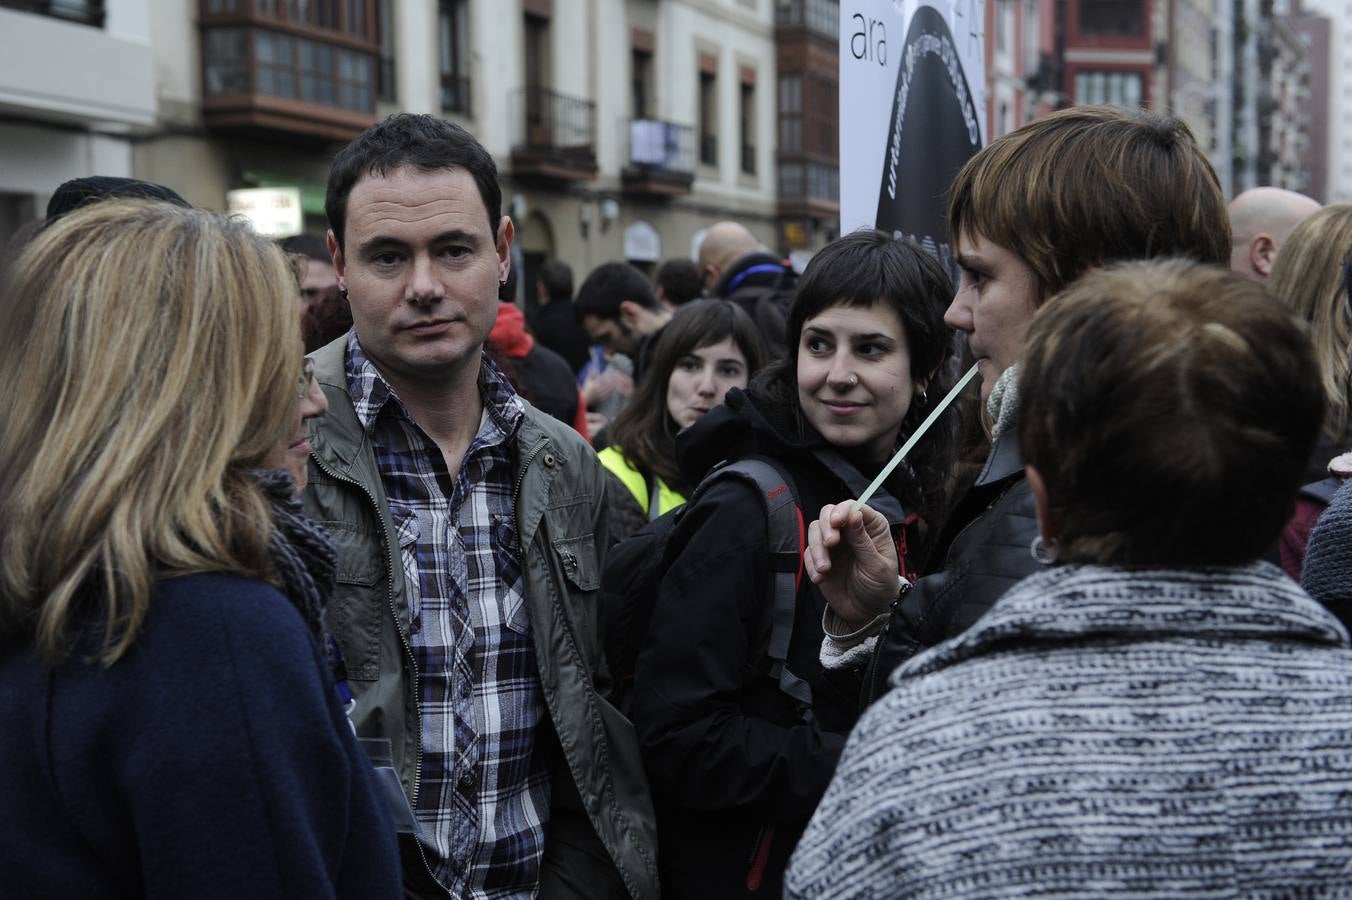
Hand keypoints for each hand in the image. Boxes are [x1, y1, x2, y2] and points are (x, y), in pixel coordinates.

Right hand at [805, 501, 898, 627]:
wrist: (866, 612)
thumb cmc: (880, 586)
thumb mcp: (876, 565)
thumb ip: (863, 541)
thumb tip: (854, 514)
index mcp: (871, 527)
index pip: (853, 507)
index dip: (842, 510)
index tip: (836, 522)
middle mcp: (850, 530)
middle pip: (828, 513)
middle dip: (826, 527)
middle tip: (830, 544)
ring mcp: (834, 543)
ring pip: (814, 530)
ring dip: (816, 548)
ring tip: (825, 569)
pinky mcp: (820, 557)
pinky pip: (807, 552)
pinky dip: (811, 564)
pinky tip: (820, 578)